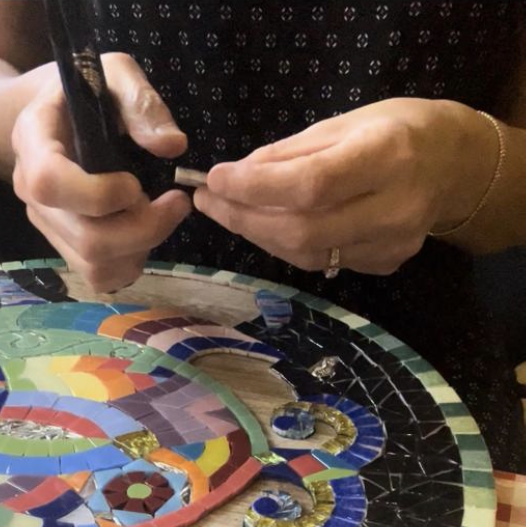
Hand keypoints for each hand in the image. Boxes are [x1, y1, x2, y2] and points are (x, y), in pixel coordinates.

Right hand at [12, 54, 191, 291]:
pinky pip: (99, 276)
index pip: (50, 184)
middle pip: (87, 239)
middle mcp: (31, 192)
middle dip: (144, 229)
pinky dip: (132, 263)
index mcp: (33, 143)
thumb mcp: (117, 76)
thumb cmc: (88, 92)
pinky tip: (144, 234)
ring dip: (142, 247)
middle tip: (174, 202)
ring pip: (96, 265)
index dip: (100, 194)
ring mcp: (46, 224)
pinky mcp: (64, 245)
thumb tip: (172, 146)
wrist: (58, 114)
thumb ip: (142, 104)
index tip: (136, 183)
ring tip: (158, 213)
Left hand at [194, 98, 498, 274]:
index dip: (255, 189)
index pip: (309, 185)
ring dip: (259, 235)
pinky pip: (323, 262)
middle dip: (245, 219)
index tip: (215, 180)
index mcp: (386, 157)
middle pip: (302, 231)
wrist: (454, 165)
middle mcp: (393, 208)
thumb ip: (289, 154)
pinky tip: (269, 226)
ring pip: (307, 254)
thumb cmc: (395, 131)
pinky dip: (288, 244)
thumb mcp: (343, 123)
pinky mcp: (386, 264)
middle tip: (210, 202)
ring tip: (230, 212)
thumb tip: (235, 178)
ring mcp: (392, 245)